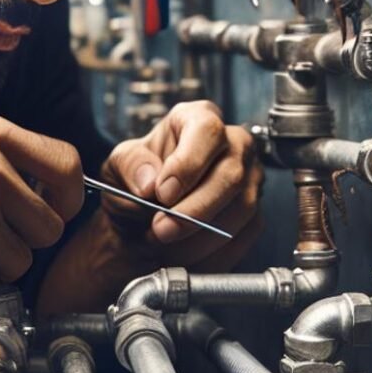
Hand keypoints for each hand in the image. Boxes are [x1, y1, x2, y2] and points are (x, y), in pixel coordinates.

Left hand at [99, 100, 262, 269]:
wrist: (141, 218)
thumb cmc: (136, 182)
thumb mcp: (118, 165)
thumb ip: (130, 166)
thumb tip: (148, 181)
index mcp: (196, 118)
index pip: (207, 131)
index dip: (187, 164)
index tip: (162, 193)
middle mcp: (232, 143)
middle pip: (230, 173)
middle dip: (194, 210)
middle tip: (161, 229)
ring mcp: (249, 178)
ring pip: (241, 208)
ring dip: (200, 236)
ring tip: (165, 244)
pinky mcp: (254, 212)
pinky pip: (243, 236)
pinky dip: (211, 252)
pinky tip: (183, 254)